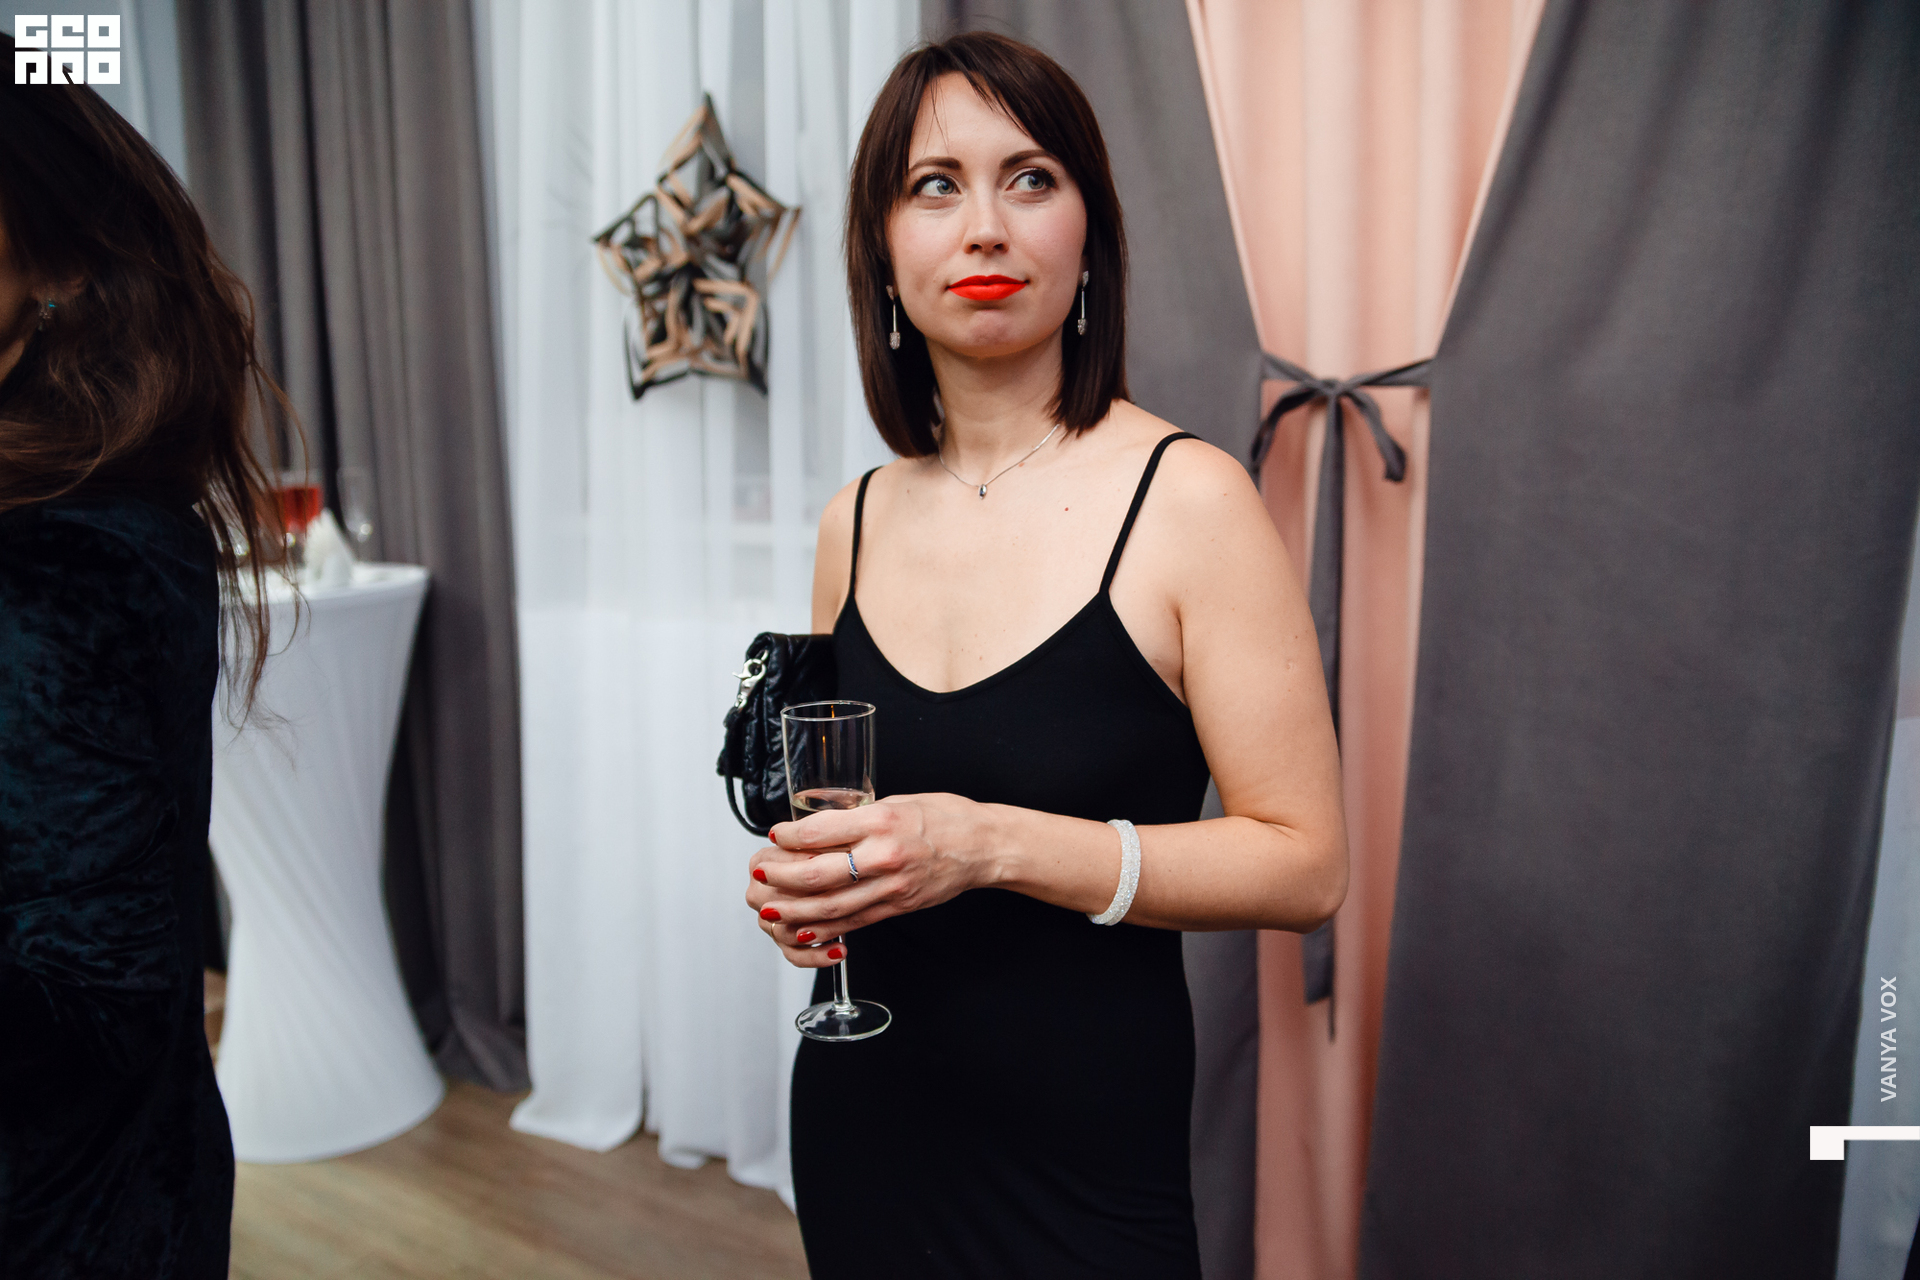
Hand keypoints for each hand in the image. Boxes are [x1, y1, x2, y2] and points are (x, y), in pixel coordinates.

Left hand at [744, 793, 991, 967]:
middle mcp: (883, 855)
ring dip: (793, 909)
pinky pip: (853, 921)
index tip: (775, 834)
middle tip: (760, 873)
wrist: (984, 846)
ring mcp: (891, 886)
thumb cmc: (945, 817)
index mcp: (881, 820)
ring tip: (769, 908)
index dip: (788, 836)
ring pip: (830, 905)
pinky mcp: (897, 907)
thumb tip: (816, 823)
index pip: (819, 832)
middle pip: (817, 874)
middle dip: (780, 876)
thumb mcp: (897, 800)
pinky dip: (824, 927)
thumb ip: (857, 815)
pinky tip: (802, 928)